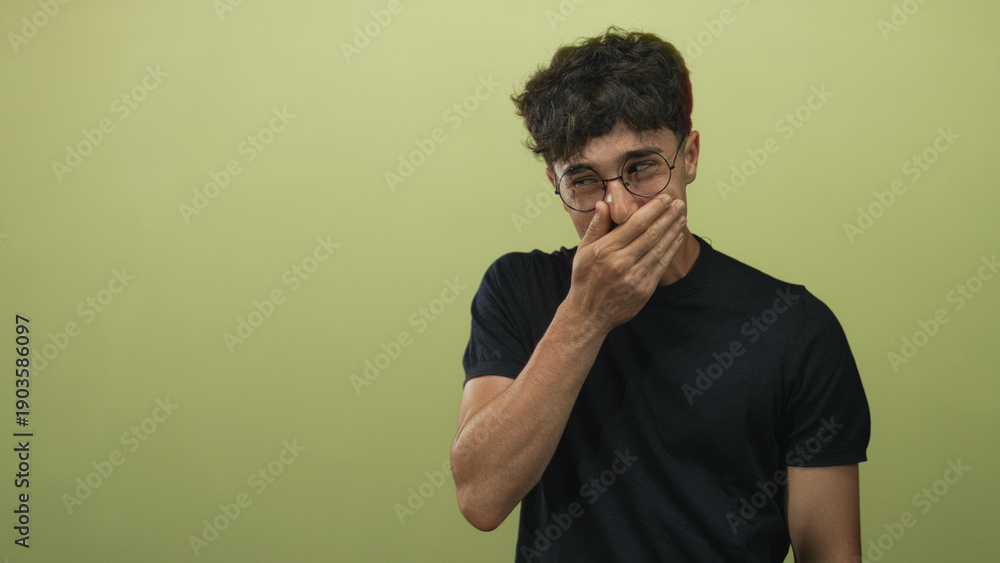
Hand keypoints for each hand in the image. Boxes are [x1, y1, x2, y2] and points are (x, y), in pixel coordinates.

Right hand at [564, 195, 686, 334]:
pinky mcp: (644, 289)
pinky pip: (661, 265)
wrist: (588, 314)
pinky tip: (677, 237)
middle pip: (651, 233)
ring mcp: (634, 277)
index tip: (664, 198)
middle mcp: (621, 262)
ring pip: (659, 248)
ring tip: (682, 216)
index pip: (635, 224)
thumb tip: (603, 203)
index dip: (653, 209)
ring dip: (673, 230)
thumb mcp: (583, 251)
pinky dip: (671, 249)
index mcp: (606, 249)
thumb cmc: (585, 279)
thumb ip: (596, 227)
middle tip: (679, 203)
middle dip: (668, 216)